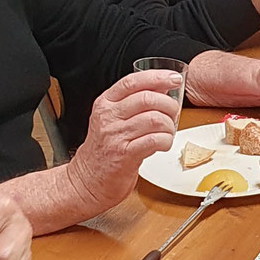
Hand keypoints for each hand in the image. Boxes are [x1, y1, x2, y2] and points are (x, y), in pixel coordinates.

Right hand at [67, 69, 181, 213]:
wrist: (86, 181)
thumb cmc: (102, 151)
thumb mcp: (111, 120)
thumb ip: (132, 103)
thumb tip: (161, 87)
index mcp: (105, 104)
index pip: (132, 81)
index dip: (157, 77)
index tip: (173, 79)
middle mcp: (109, 117)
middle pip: (147, 98)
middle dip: (169, 104)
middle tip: (173, 112)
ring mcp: (116, 136)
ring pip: (155, 119)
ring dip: (169, 125)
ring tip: (167, 131)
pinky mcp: (125, 155)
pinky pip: (155, 140)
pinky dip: (166, 141)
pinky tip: (163, 144)